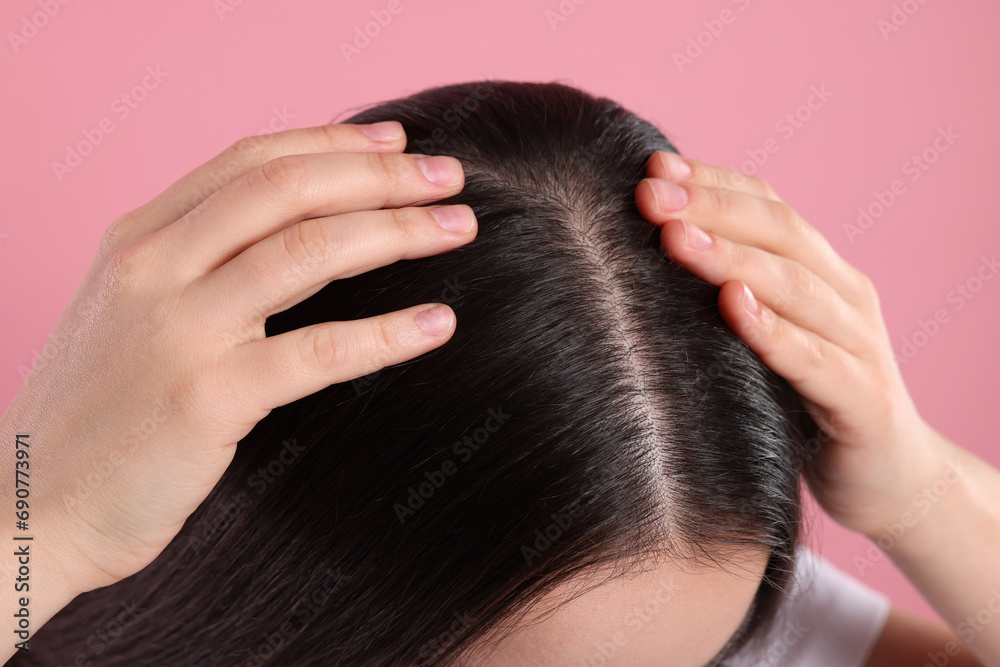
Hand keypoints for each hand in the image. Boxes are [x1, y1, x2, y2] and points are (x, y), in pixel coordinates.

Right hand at [1, 121, 476, 596]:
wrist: (28, 506)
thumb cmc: (94, 413)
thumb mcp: (129, 311)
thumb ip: (198, 262)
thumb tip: (300, 232)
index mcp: (138, 238)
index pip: (251, 161)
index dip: (333, 143)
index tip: (396, 142)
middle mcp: (154, 267)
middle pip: (288, 190)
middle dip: (381, 176)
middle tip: (450, 177)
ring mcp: (179, 330)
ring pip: (308, 252)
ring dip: (398, 233)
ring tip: (459, 229)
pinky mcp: (207, 398)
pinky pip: (317, 352)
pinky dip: (388, 334)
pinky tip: (439, 324)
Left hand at [634, 151, 943, 538]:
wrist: (890, 478)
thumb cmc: (808, 402)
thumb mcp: (769, 337)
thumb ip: (731, 294)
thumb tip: (653, 253)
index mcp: (821, 272)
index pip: (768, 206)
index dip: (712, 181)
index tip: (650, 164)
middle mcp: (845, 296)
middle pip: (779, 232)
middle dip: (710, 206)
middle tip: (648, 193)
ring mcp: (860, 345)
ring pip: (795, 287)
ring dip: (732, 257)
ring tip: (675, 237)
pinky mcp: (863, 401)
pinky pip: (815, 361)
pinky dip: (773, 331)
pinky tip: (733, 308)